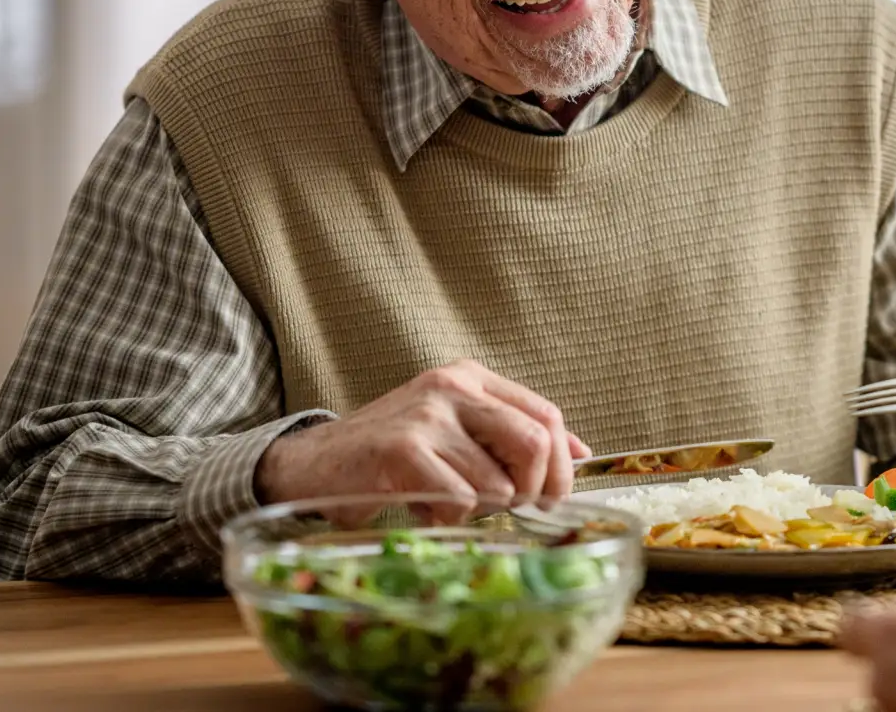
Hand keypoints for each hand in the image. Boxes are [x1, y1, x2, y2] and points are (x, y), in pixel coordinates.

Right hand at [256, 359, 589, 518]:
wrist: (314, 463)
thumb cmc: (393, 454)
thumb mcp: (456, 431)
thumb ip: (511, 437)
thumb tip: (580, 455)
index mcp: (471, 378)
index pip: (546, 414)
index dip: (563, 461)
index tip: (556, 494)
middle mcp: (453, 388)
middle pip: (534, 441)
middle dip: (537, 488)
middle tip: (518, 510)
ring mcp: (427, 416)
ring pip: (496, 481)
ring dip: (481, 510)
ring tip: (449, 505)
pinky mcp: (402, 450)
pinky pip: (459, 499)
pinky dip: (449, 518)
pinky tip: (424, 510)